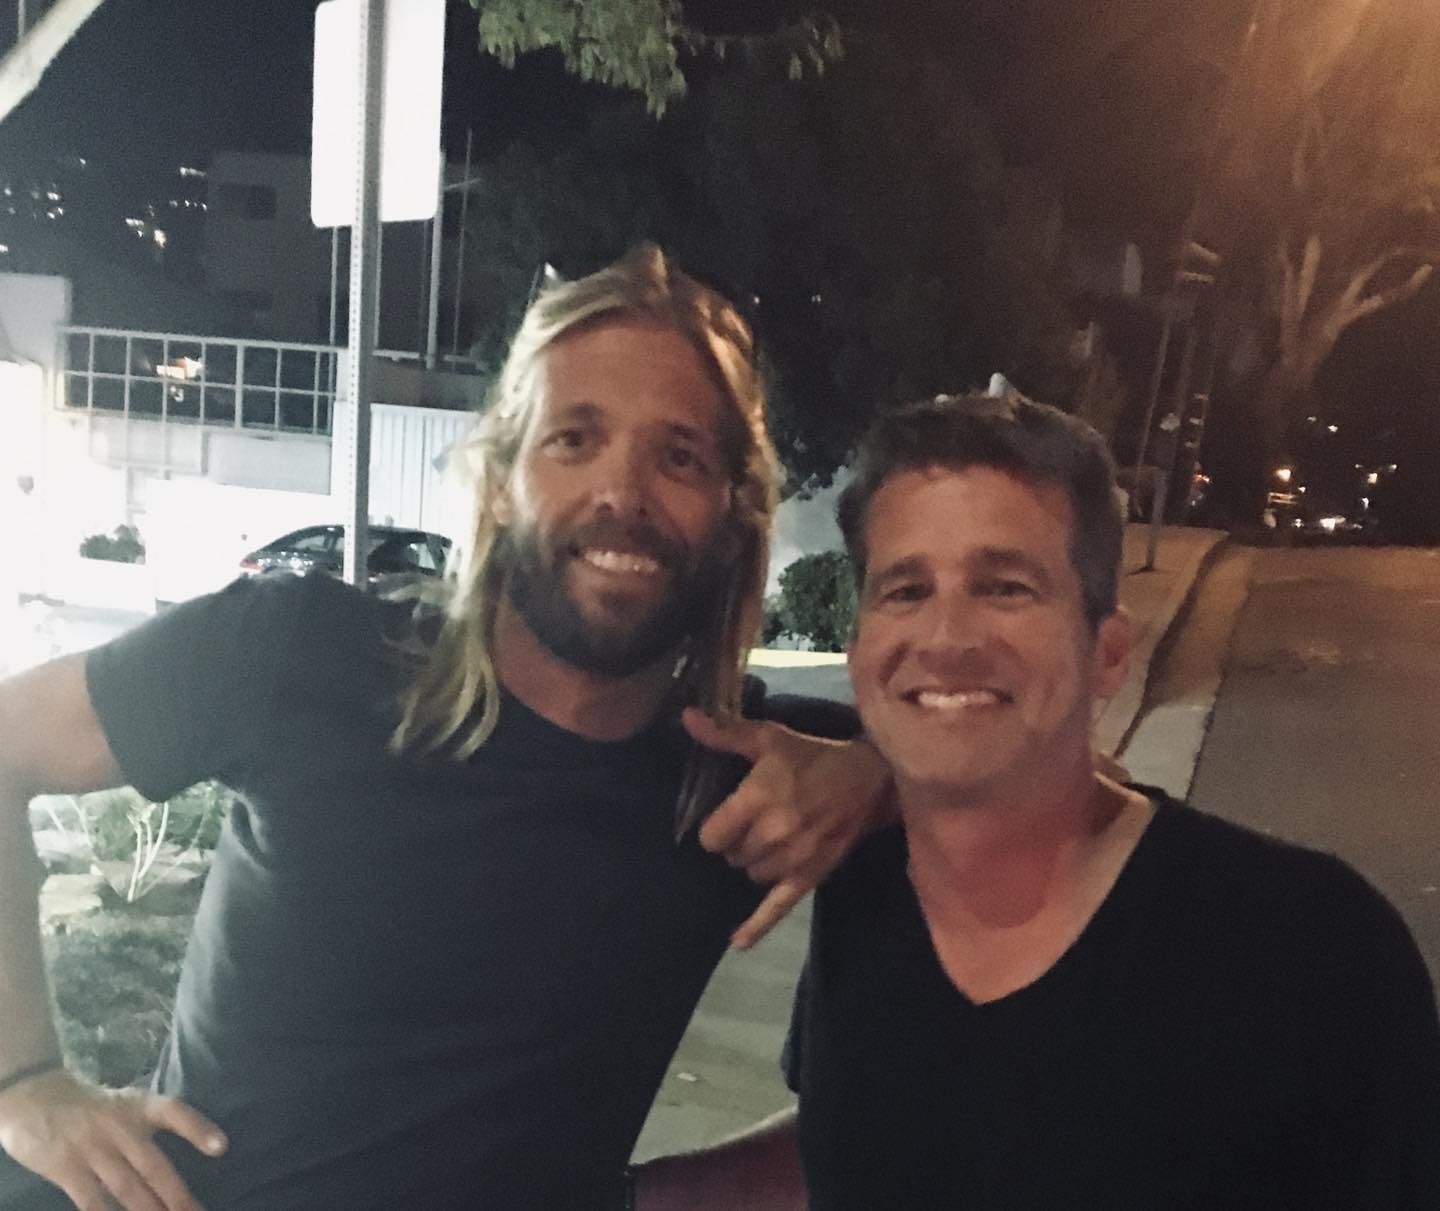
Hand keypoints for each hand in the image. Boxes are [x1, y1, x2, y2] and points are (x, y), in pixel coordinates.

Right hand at [0, 1066, 224, 1210]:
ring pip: (127, 1188)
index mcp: (139, 1107)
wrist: (36, 1097)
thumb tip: (194, 1145)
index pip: (175, 1113)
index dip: (199, 1129)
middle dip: (177, 1196)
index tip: (222, 1147)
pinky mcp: (66, 1168)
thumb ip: (152, 1123)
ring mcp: (93, 1149)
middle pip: (154, 1166)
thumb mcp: (127, 1104)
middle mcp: (120, 1127)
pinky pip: (91, 1200)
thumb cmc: (92, 1107)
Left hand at [682, 708, 892, 949]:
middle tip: (752, 826)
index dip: (714, 829)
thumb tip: (686, 718)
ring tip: (767, 844)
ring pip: (751, 877)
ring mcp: (792, 858)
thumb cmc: (814, 757)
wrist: (870, 779)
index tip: (724, 819)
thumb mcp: (769, 738)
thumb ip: (725, 734)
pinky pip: (778, 907)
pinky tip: (737, 942)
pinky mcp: (810, 876)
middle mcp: (773, 832)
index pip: (713, 835)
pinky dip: (756, 926)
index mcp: (758, 799)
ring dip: (753, 864)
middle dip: (736, 843)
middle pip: (731, 857)